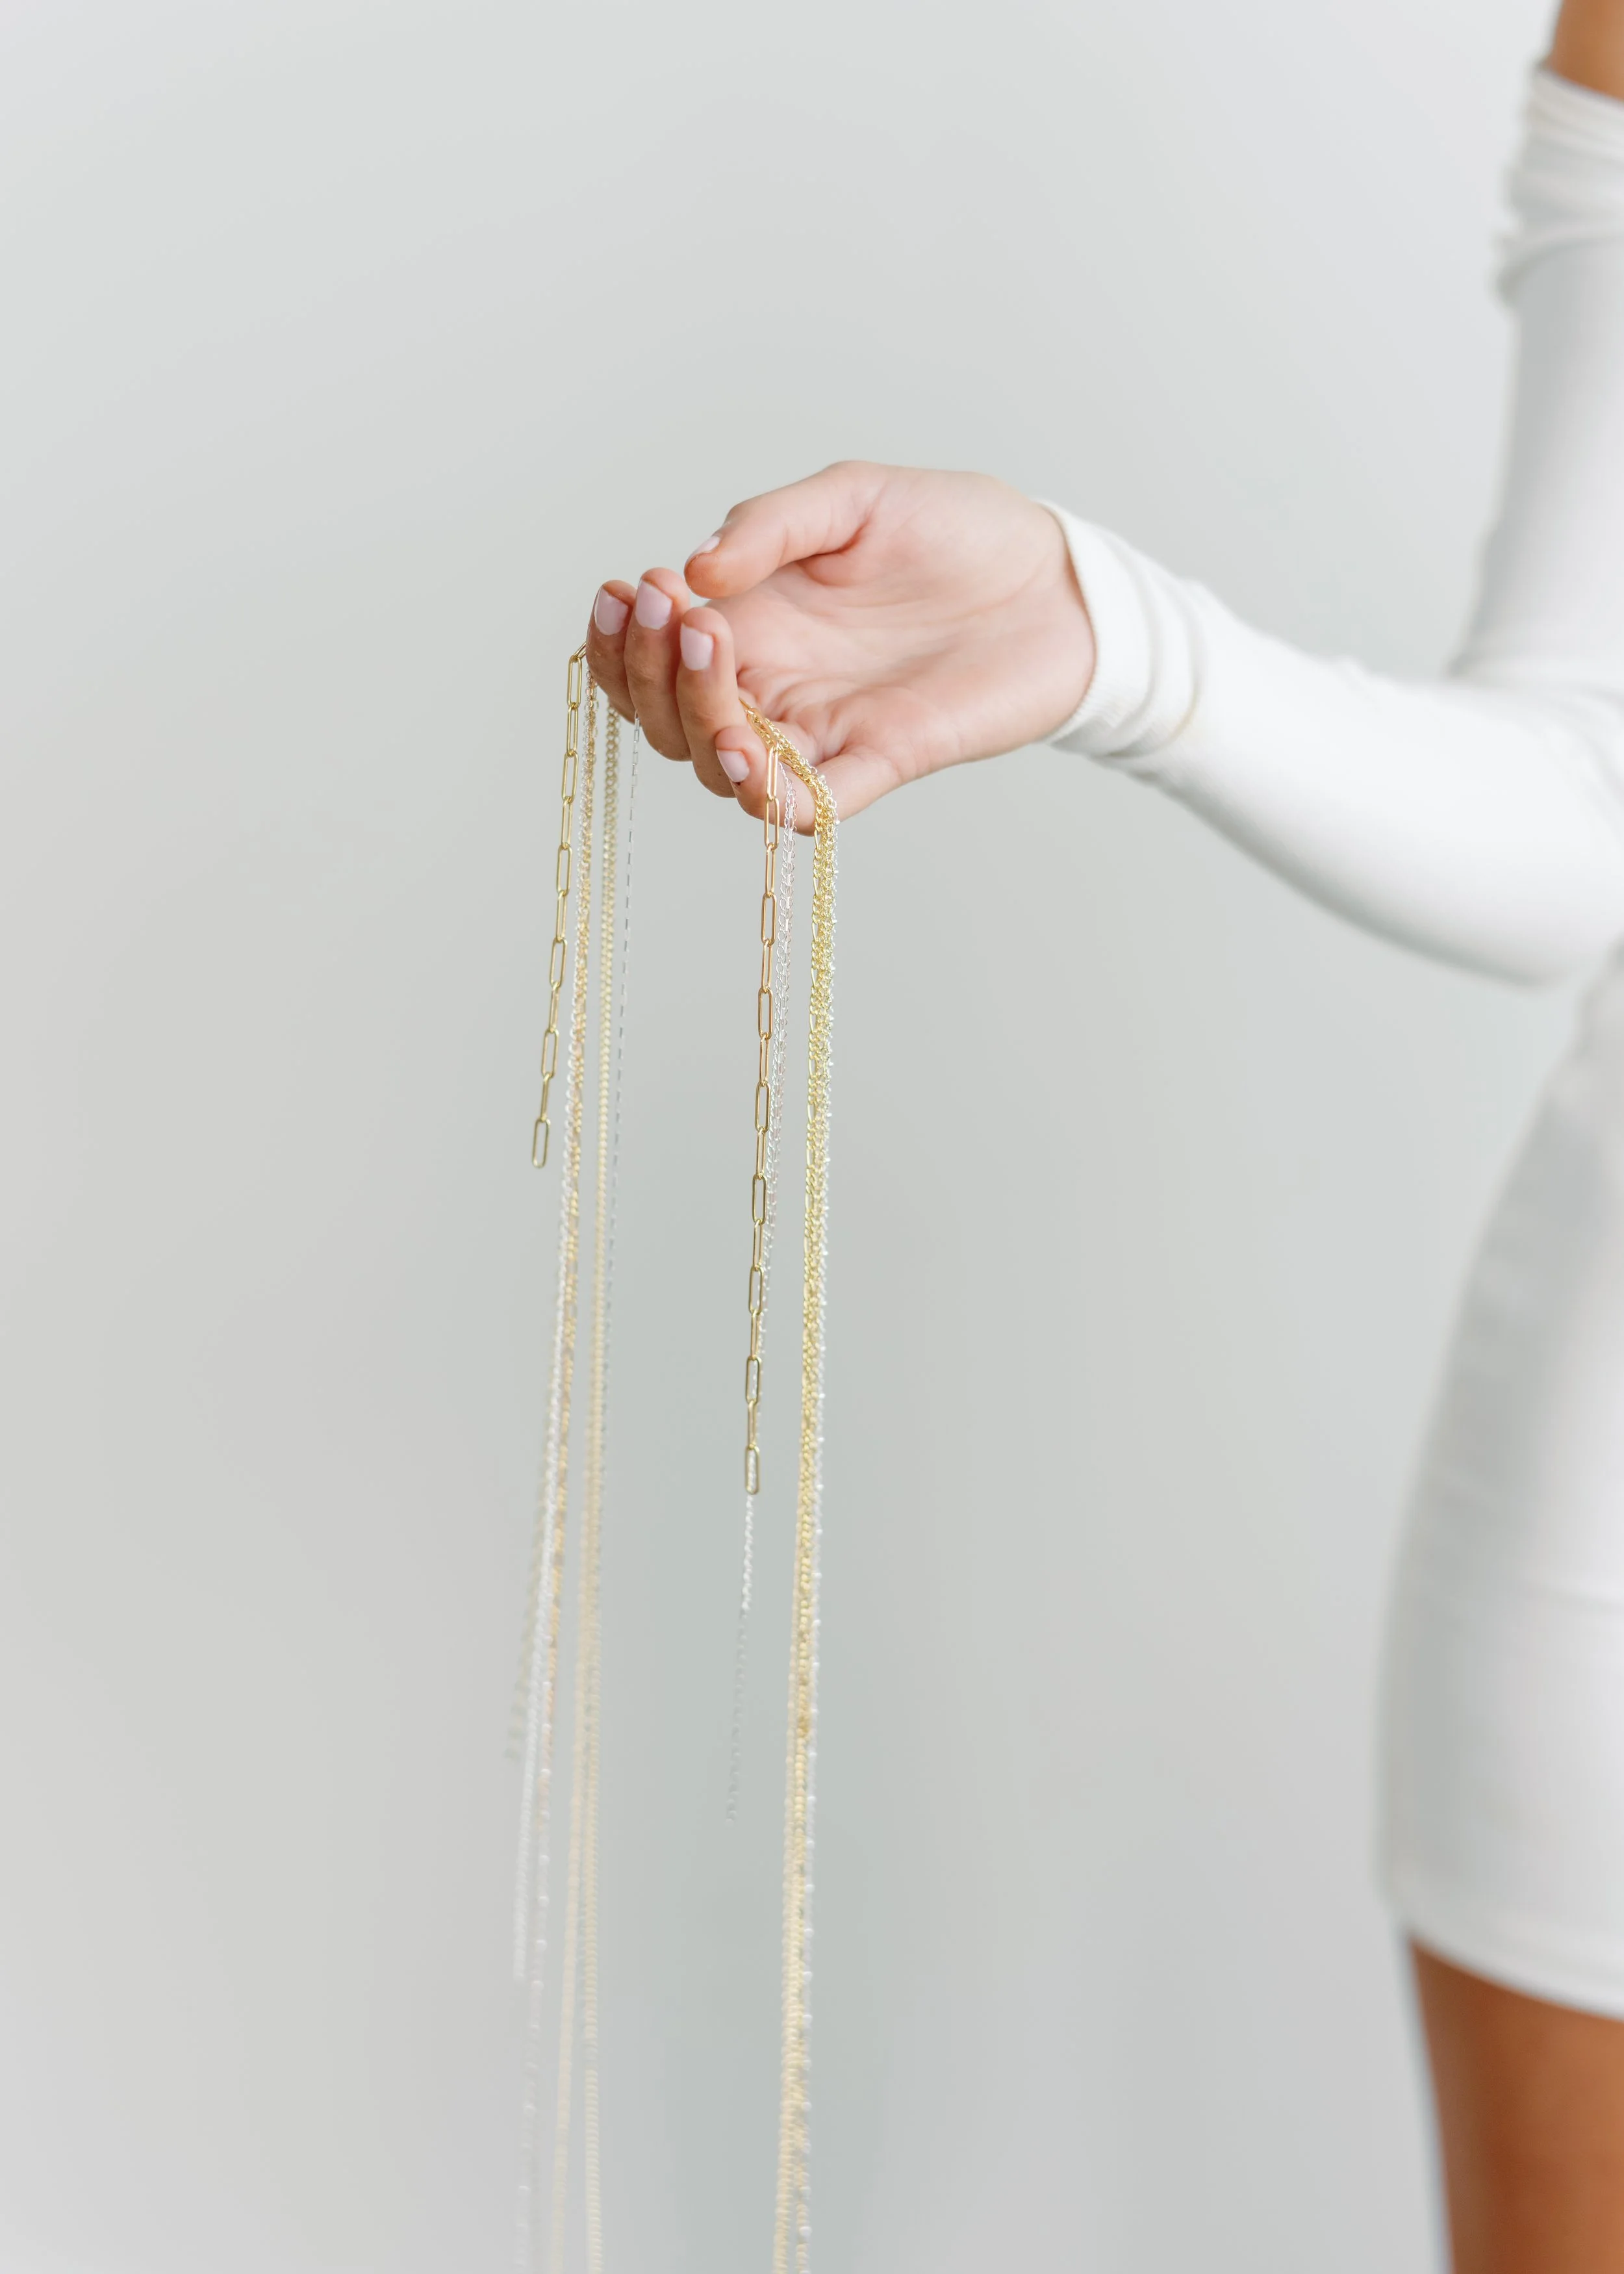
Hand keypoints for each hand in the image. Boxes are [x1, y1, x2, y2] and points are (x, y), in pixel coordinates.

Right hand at [583, 461, 1095, 825]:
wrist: (1057, 577)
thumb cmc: (957, 531)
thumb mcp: (853, 499)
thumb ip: (770, 528)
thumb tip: (695, 571)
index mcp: (754, 624)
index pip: (655, 659)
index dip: (624, 640)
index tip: (632, 589)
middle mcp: (776, 687)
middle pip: (671, 721)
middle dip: (649, 672)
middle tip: (673, 609)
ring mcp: (823, 731)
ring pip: (722, 767)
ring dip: (695, 722)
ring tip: (709, 652)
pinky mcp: (878, 764)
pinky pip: (806, 807)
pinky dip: (765, 795)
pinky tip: (745, 750)